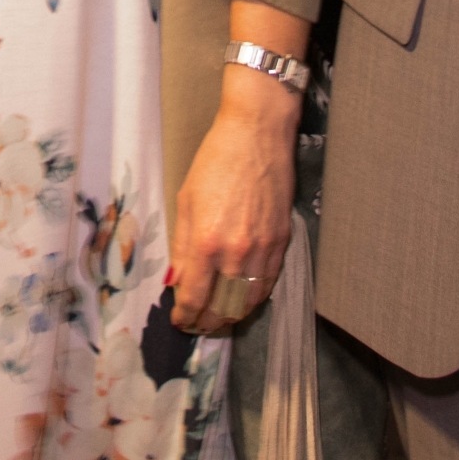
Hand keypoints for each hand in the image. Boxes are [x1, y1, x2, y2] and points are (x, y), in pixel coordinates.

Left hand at [169, 71, 297, 331]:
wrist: (257, 135)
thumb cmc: (215, 161)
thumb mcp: (186, 202)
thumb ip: (181, 248)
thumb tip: (176, 283)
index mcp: (207, 242)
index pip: (195, 298)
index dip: (185, 316)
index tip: (179, 321)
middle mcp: (237, 252)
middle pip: (223, 307)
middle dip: (207, 322)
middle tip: (197, 324)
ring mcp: (263, 249)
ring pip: (249, 301)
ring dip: (232, 315)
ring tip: (218, 316)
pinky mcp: (282, 241)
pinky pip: (269, 282)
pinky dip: (255, 297)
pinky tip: (243, 298)